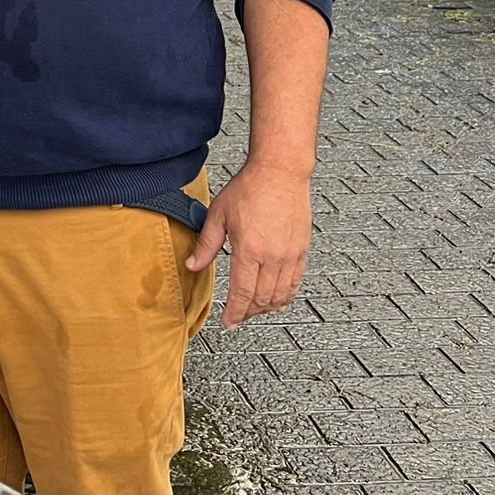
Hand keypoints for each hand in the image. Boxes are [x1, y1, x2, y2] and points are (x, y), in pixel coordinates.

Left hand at [186, 160, 311, 327]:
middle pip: (261, 299)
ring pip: (280, 296)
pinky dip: (286, 296)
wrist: (280, 171)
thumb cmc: (250, 187)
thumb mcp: (219, 214)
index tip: (228, 323)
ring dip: (266, 308)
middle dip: (248, 313)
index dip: (234, 313)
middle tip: (238, 317)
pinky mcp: (301, 251)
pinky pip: (295, 283)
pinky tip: (278, 299)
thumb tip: (193, 265)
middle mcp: (272, 257)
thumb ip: (206, 244)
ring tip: (254, 310)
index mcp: (249, 250)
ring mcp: (290, 255)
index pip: (242, 294)